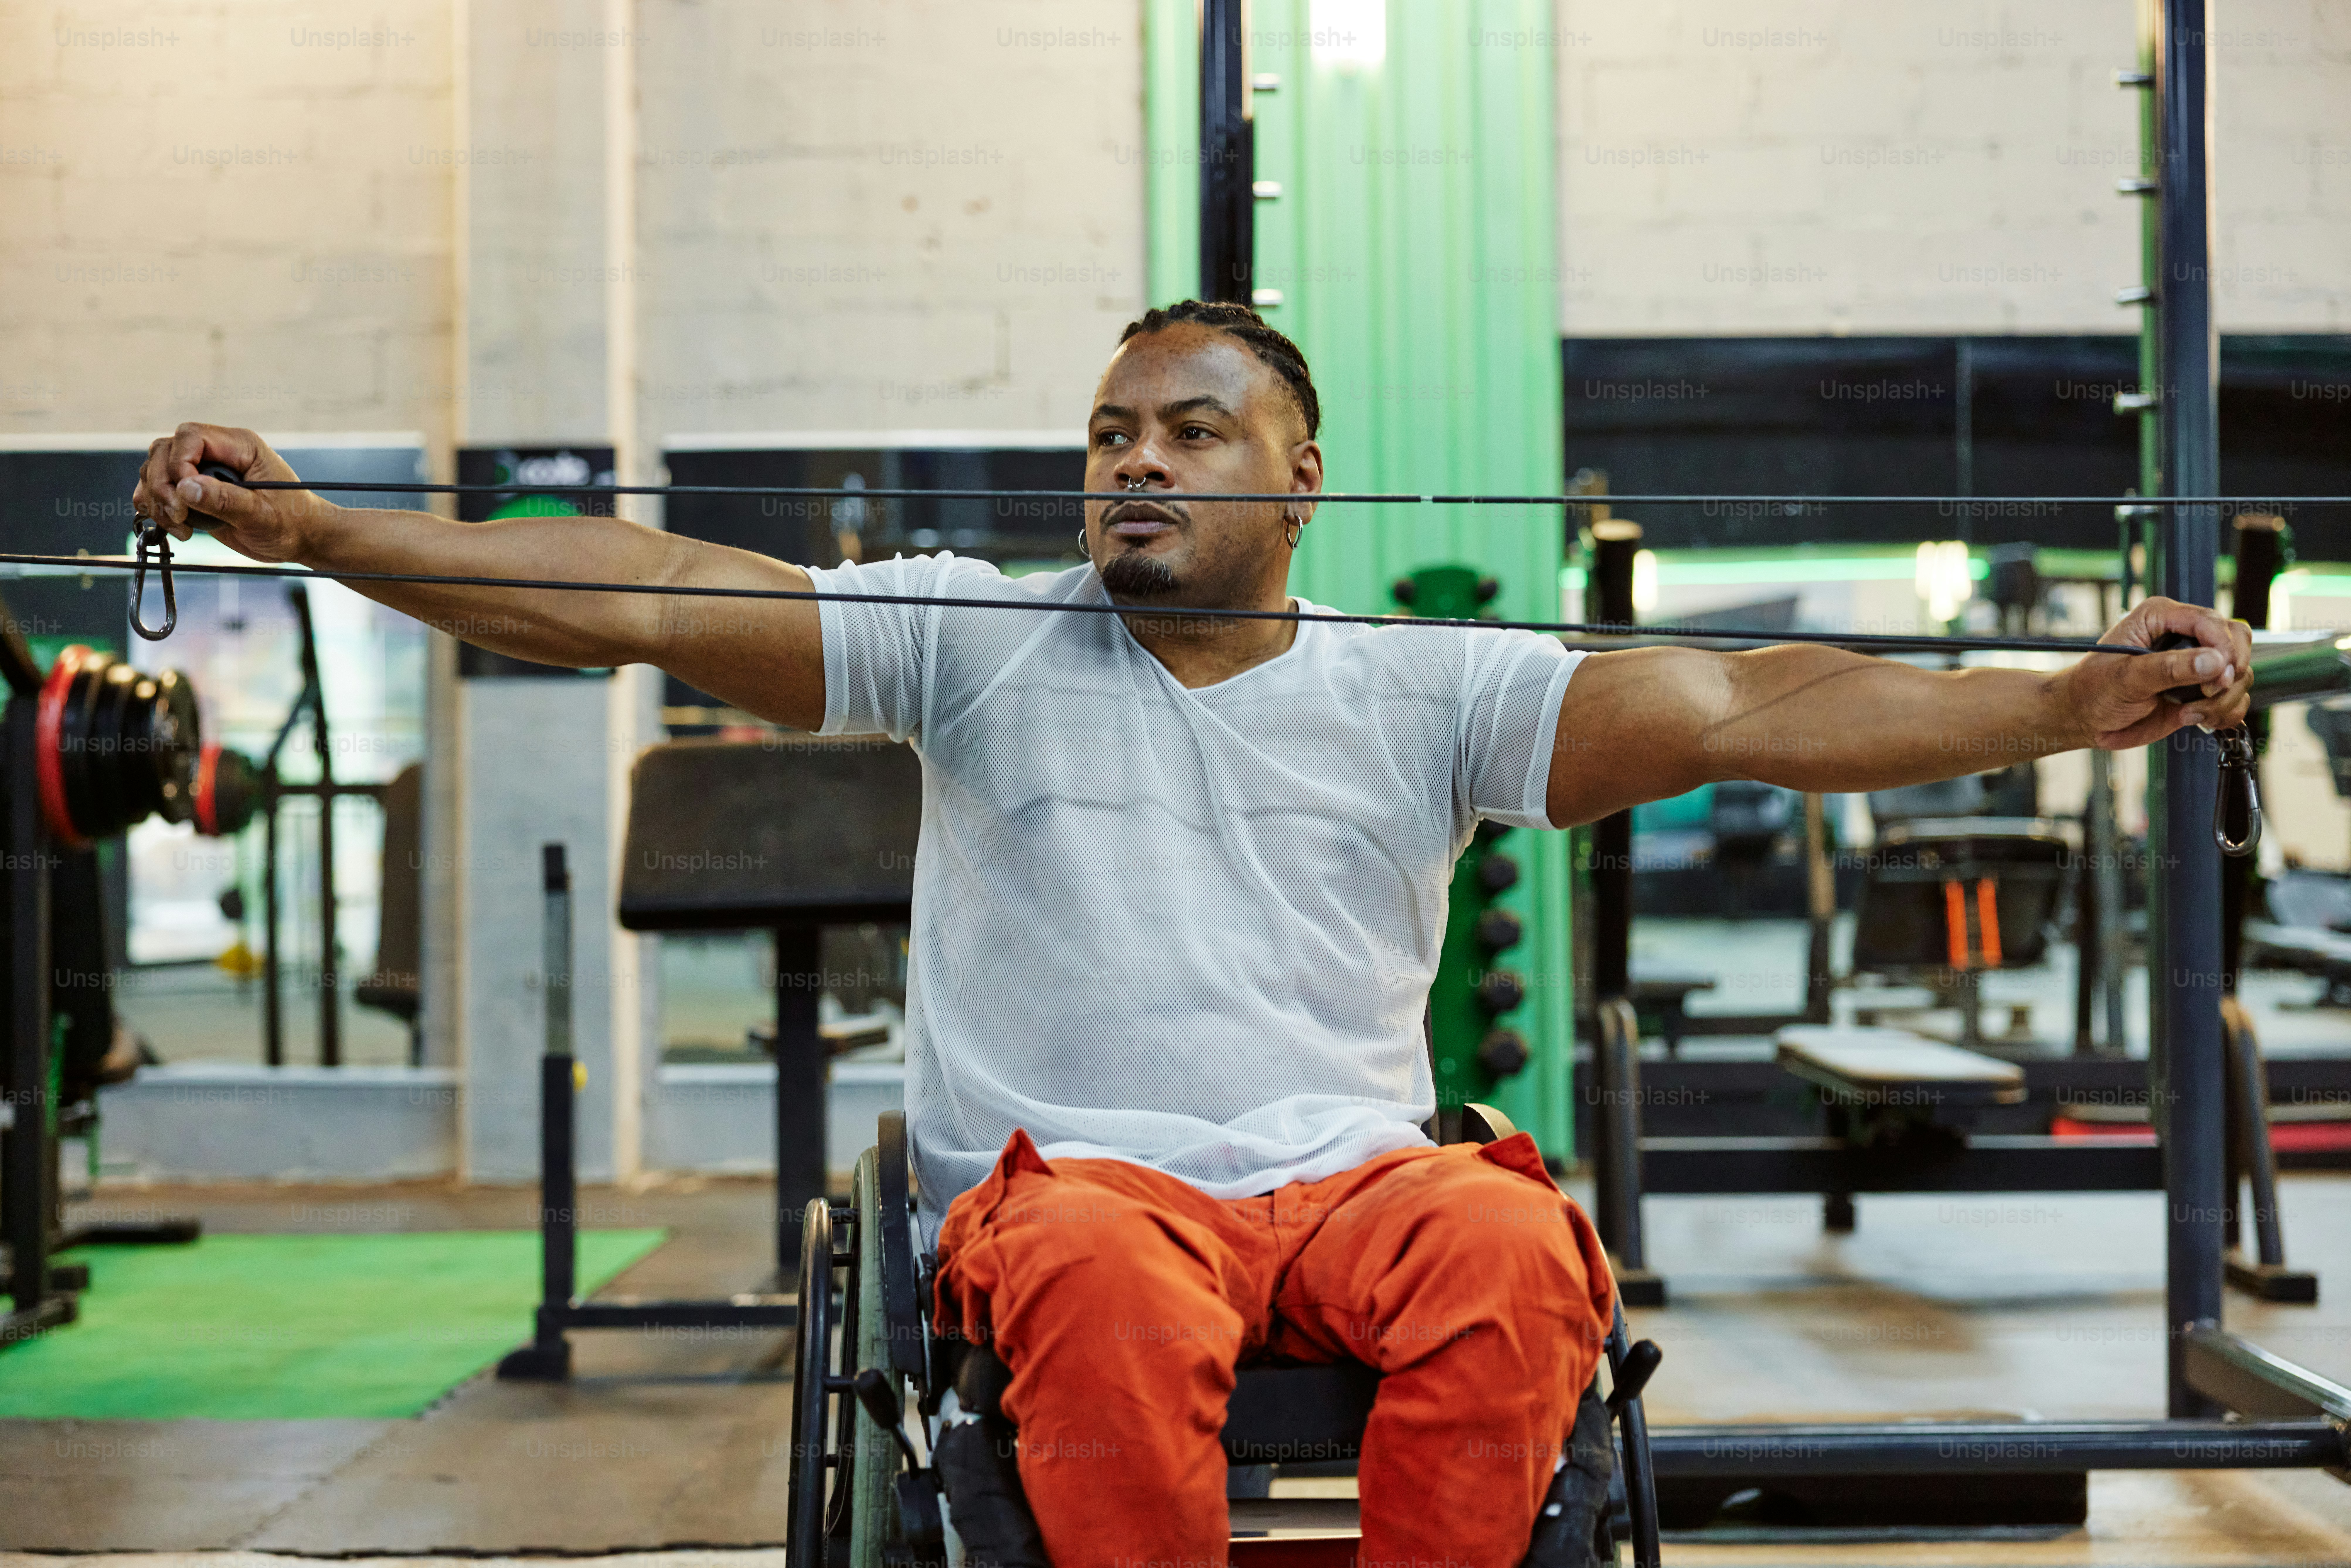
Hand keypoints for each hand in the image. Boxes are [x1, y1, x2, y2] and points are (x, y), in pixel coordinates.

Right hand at [131, 423, 333, 564]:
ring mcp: (203, 470)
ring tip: (181, 527)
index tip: (186, 498)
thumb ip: (225, 500)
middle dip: (161, 484)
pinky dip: (155, 505)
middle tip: (179, 516)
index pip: (190, 437)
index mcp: (240, 446)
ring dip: (157, 499)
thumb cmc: (292, 522)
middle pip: (165, 450)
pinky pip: (160, 488)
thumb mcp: (263, 515)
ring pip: (156, 469)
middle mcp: (218, 452)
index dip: (179, 464)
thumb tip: (185, 487)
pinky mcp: (195, 491)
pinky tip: (171, 525)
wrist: (300, 538)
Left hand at [2057, 595, 2253, 748]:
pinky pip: (2235, 698)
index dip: (2222, 647)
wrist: (2085, 719)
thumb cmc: (2093, 690)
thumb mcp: (2125, 678)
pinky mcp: (2201, 690)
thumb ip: (2169, 668)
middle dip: (2230, 672)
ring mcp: (2196, 664)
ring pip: (2240, 674)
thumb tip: (2214, 661)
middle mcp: (2185, 635)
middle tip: (2206, 693)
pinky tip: (2197, 720)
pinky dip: (2225, 713)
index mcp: (2161, 617)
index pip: (2211, 621)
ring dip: (2223, 699)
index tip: (2219, 675)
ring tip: (2189, 714)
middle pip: (2237, 642)